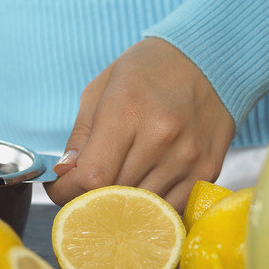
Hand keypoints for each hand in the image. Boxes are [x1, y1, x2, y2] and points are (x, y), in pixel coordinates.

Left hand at [46, 38, 235, 211]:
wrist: (207, 59)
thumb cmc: (145, 72)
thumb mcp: (100, 90)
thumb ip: (80, 137)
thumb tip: (64, 175)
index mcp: (127, 111)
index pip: (92, 177)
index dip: (67, 191)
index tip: (60, 188)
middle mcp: (160, 137)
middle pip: (114, 197)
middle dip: (88, 200)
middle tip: (81, 190)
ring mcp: (187, 157)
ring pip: (142, 209)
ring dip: (120, 207)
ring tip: (111, 189)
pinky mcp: (207, 171)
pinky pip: (170, 210)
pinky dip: (150, 208)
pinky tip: (141, 191)